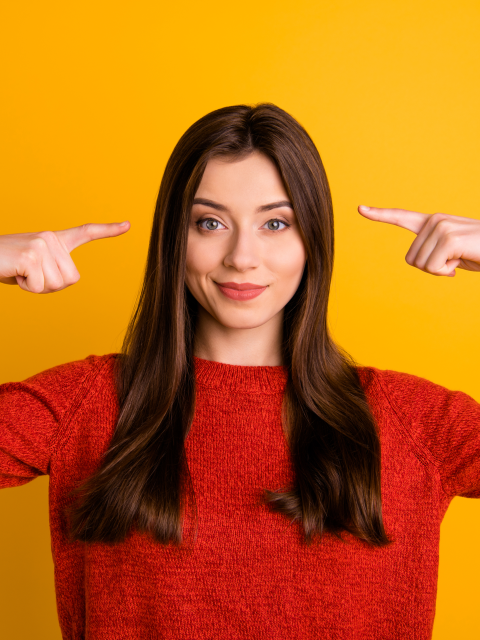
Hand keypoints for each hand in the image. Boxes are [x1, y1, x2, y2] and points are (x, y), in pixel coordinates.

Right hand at [0, 221, 129, 292]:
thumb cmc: (7, 265)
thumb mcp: (35, 267)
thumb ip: (54, 270)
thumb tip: (70, 278)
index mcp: (55, 240)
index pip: (86, 232)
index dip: (108, 231)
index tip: (128, 225)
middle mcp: (51, 238)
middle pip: (71, 279)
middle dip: (50, 285)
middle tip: (29, 274)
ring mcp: (42, 245)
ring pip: (56, 285)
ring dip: (36, 286)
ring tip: (20, 271)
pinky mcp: (31, 256)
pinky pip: (40, 287)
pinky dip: (26, 287)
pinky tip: (15, 272)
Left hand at [358, 206, 479, 276]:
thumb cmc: (478, 253)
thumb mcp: (452, 254)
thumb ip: (432, 254)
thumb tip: (417, 260)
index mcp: (433, 222)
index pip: (402, 217)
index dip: (380, 214)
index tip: (360, 208)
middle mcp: (435, 220)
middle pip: (411, 260)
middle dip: (432, 268)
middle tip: (455, 260)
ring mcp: (441, 227)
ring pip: (422, 265)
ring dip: (442, 270)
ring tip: (461, 258)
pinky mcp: (449, 238)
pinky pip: (434, 267)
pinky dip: (447, 271)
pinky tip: (463, 260)